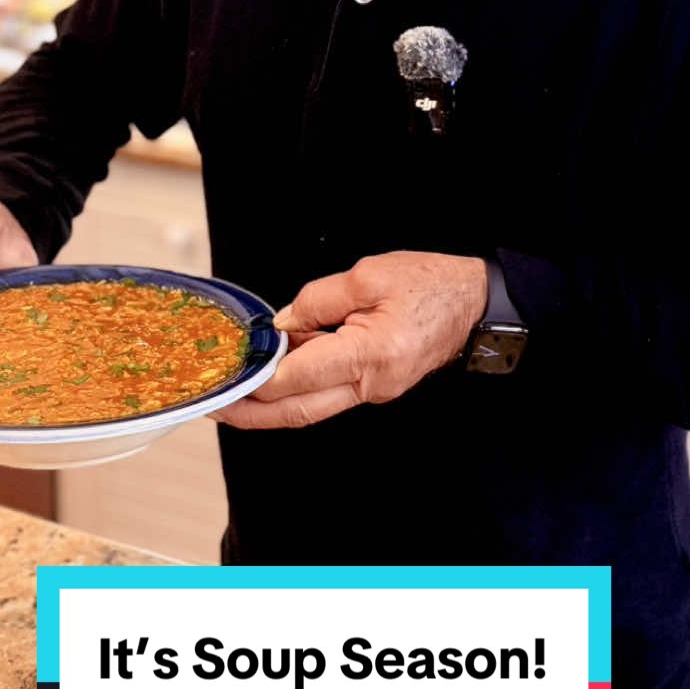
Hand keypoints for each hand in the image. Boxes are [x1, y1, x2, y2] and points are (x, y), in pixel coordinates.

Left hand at [210, 250, 487, 429]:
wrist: (474, 303)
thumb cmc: (430, 284)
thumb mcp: (369, 275)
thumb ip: (318, 300)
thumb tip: (283, 324)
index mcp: (370, 354)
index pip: (299, 377)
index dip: (258, 378)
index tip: (226, 376)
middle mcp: (373, 383)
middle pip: (299, 410)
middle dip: (252, 413)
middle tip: (215, 407)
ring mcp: (376, 390)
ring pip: (312, 406)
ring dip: (271, 401)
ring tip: (235, 388)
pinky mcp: (376, 386)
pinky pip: (329, 392)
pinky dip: (298, 386)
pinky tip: (276, 370)